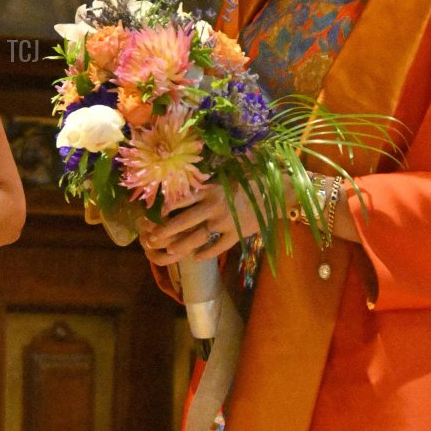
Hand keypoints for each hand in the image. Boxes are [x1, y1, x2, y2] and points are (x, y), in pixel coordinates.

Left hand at [138, 182, 261, 266]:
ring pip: (197, 237)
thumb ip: (210, 179)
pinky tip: (196, 258)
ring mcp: (225, 222)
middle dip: (165, 230)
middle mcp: (214, 206)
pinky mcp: (237, 234)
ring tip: (169, 251)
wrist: (279, 191)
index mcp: (211, 189)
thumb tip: (191, 177)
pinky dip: (206, 253)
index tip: (155, 214)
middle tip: (152, 238)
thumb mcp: (229, 172)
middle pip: (183, 221)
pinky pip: (218, 247)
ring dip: (181, 245)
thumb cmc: (254, 176)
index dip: (165, 208)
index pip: (181, 199)